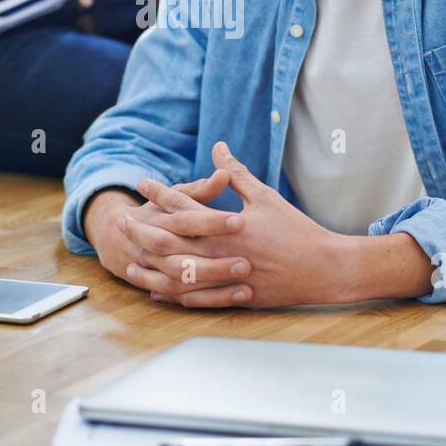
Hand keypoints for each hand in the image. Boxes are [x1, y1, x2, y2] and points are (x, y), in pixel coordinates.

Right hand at [86, 169, 247, 293]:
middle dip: (214, 261)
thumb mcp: (175, 196)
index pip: (186, 221)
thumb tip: (224, 174)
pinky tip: (242, 295)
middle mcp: (154, 248)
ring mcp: (157, 271)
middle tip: (246, 261)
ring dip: (215, 282)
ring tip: (247, 280)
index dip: (211, 222)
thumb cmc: (161, 212)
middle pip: (181, 257)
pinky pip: (188, 299)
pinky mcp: (167, 289)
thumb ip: (201, 189)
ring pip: (183, 282)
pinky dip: (213, 299)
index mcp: (159, 220)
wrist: (120, 240)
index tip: (241, 220)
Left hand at [127, 140, 348, 308]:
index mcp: (225, 225)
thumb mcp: (265, 197)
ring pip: (175, 274)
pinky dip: (172, 294)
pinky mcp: (231, 297)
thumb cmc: (296, 230)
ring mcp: (223, 277)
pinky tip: (157, 290)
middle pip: (169, 241)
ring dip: (150, 267)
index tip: (142, 183)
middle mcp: (218, 252)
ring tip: (131, 260)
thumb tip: (217, 147)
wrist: (323, 269)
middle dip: (142, 230)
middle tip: (122, 222)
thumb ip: (236, 174)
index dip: (159, 193)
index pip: (182, 205)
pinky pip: (193, 298)